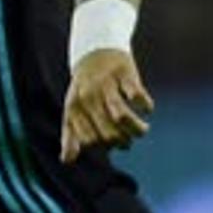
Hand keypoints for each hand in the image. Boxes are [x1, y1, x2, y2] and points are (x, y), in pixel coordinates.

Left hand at [60, 48, 153, 162]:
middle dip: (123, 142)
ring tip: (142, 130)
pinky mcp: (124, 73)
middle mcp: (88, 97)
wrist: (95, 51)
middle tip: (129, 139)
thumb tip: (66, 161)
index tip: (114, 144)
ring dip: (137, 129)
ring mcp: (106, 85)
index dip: (105, 146)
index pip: (90, 140)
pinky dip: (145, 105)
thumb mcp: (72, 110)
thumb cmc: (84, 89)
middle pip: (108, 132)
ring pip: (122, 116)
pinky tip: (146, 108)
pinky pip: (137, 94)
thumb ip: (70, 136)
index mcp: (74, 108)